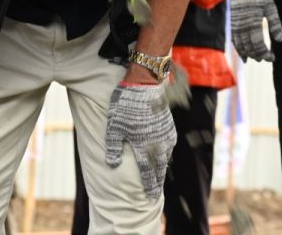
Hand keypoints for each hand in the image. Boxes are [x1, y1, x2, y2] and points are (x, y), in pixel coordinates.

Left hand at [104, 81, 175, 199]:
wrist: (146, 85)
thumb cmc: (126, 105)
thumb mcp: (114, 126)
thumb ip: (114, 146)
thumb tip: (112, 164)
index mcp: (144, 146)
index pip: (148, 172)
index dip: (150, 186)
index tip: (151, 197)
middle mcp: (158, 144)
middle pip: (159, 168)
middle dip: (158, 182)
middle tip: (156, 195)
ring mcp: (166, 135)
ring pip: (166, 157)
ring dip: (162, 168)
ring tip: (159, 176)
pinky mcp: (169, 127)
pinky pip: (169, 145)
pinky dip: (166, 153)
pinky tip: (163, 155)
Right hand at [229, 0, 281, 61]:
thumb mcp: (270, 7)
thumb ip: (276, 24)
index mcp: (252, 23)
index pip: (258, 45)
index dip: (265, 54)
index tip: (272, 57)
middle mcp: (242, 26)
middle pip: (249, 48)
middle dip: (258, 56)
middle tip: (268, 58)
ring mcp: (235, 25)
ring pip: (240, 46)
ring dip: (249, 54)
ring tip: (257, 59)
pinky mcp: (232, 23)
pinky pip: (234, 40)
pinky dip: (239, 49)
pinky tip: (244, 55)